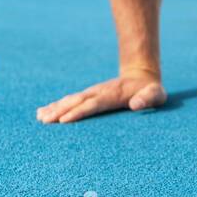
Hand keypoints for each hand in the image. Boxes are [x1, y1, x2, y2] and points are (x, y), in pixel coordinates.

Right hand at [36, 68, 166, 123]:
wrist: (142, 76)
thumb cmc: (150, 90)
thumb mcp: (156, 94)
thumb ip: (148, 98)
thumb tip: (136, 105)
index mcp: (113, 95)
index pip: (94, 104)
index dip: (79, 111)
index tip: (64, 120)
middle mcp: (99, 92)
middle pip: (77, 101)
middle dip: (61, 110)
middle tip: (45, 121)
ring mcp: (93, 93)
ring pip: (71, 100)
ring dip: (55, 108)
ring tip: (40, 117)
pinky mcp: (89, 96)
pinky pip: (70, 100)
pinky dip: (56, 105)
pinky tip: (42, 112)